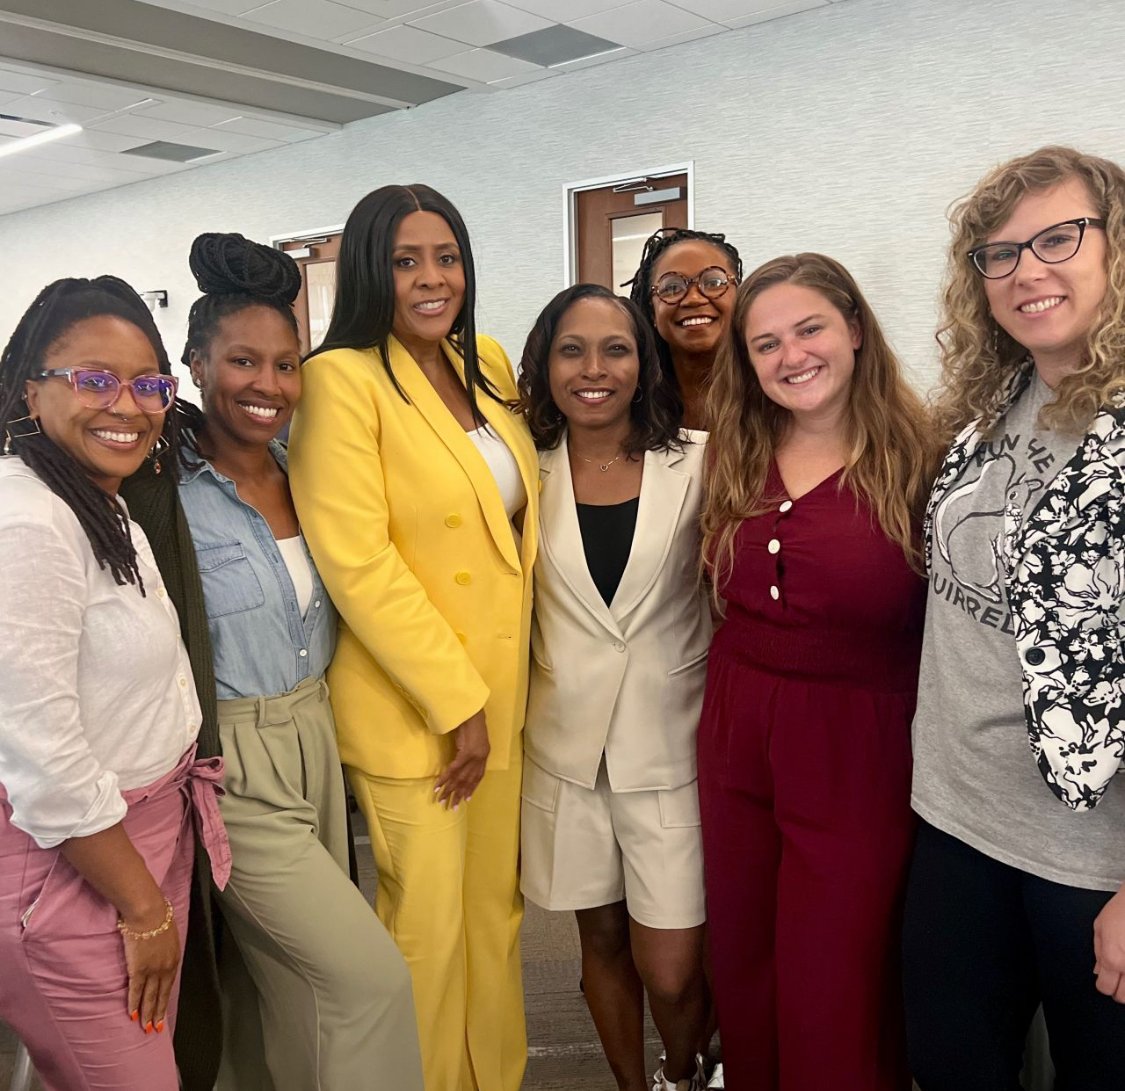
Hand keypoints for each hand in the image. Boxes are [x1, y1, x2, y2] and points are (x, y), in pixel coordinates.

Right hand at [121, 907, 181, 1032]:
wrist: (148, 913)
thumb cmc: (158, 918)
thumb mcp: (168, 934)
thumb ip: (165, 948)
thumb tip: (160, 954)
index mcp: (174, 959)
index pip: (169, 985)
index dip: (164, 1000)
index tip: (163, 1013)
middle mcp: (165, 968)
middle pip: (161, 995)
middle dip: (158, 1013)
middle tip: (155, 1029)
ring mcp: (152, 970)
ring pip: (149, 997)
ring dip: (146, 1014)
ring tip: (145, 1028)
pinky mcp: (138, 969)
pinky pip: (136, 990)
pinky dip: (134, 1004)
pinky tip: (132, 1015)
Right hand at [434, 709, 488, 808]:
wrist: (470, 710)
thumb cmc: (469, 721)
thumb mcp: (471, 739)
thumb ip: (468, 751)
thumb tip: (460, 761)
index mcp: (484, 755)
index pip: (478, 777)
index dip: (471, 789)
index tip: (466, 800)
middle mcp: (481, 758)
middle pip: (468, 781)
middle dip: (459, 794)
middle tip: (452, 807)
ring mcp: (474, 756)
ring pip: (460, 778)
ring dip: (450, 790)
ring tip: (442, 800)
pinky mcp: (466, 753)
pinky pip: (454, 769)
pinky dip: (445, 778)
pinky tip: (438, 785)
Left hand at [1094, 885, 1124, 1002]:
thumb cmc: (1122, 909)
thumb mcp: (1100, 926)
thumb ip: (1097, 951)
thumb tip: (1098, 971)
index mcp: (1112, 958)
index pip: (1105, 988)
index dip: (1104, 985)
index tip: (1106, 979)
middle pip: (1124, 998)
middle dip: (1120, 992)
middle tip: (1120, 980)